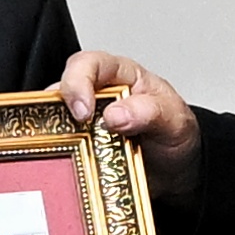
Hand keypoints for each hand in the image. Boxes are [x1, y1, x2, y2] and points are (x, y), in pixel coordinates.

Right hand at [56, 51, 200, 200]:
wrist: (180, 170)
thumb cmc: (176, 134)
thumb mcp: (175, 121)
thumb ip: (150, 113)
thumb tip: (114, 114)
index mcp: (121, 75)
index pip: (88, 64)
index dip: (78, 82)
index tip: (83, 111)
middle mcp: (97, 95)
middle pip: (60, 90)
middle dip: (56, 110)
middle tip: (67, 134)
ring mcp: (85, 124)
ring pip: (54, 121)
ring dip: (55, 137)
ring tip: (68, 154)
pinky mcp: (80, 149)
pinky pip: (61, 149)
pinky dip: (60, 158)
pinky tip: (69, 168)